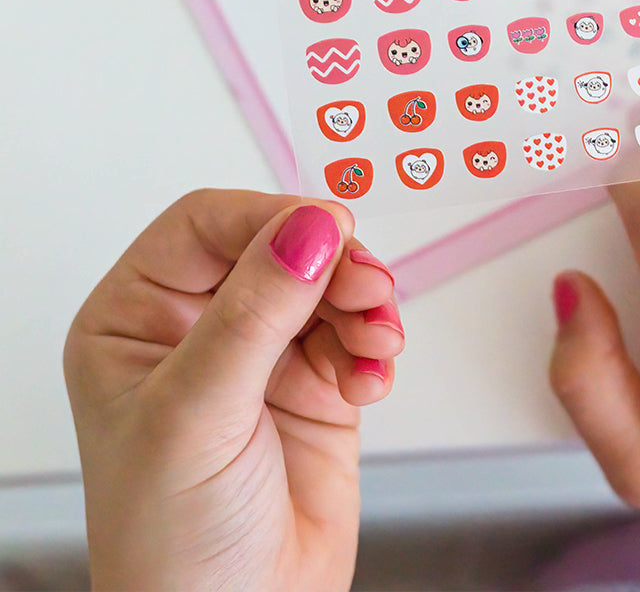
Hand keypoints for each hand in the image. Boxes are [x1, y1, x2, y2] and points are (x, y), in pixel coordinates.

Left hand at [64, 191, 403, 591]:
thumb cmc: (172, 547)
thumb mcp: (198, 416)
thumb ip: (255, 311)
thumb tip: (307, 227)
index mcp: (138, 320)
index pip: (204, 225)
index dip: (267, 215)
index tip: (328, 226)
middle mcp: (199, 329)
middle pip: (278, 247)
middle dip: (330, 263)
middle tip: (367, 286)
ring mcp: (260, 356)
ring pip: (326, 284)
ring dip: (363, 303)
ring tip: (377, 340)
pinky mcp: (315, 385)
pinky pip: (356, 333)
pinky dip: (374, 346)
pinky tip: (372, 378)